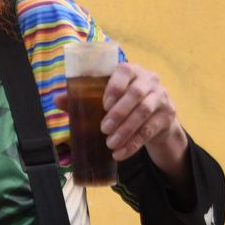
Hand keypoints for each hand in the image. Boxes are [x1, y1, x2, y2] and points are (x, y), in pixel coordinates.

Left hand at [59, 61, 190, 184]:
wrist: (154, 118)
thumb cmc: (122, 103)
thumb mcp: (105, 98)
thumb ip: (82, 98)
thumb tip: (57, 100)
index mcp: (130, 71)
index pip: (124, 71)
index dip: (114, 86)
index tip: (103, 104)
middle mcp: (149, 80)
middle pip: (136, 93)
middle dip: (119, 112)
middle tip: (103, 129)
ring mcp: (161, 97)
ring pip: (144, 112)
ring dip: (126, 130)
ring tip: (110, 144)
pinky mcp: (167, 115)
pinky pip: (150, 130)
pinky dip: (134, 143)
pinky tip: (120, 153)